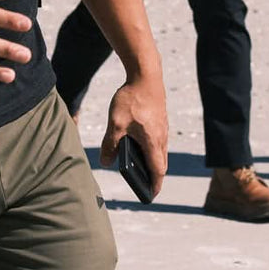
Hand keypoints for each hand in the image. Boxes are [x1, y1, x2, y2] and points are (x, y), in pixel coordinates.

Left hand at [99, 72, 167, 196]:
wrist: (146, 74)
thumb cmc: (132, 99)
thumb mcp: (115, 124)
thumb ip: (110, 145)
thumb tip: (106, 162)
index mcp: (152, 141)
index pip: (158, 171)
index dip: (155, 185)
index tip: (150, 195)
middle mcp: (161, 137)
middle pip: (161, 163)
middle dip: (154, 176)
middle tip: (145, 185)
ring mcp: (163, 127)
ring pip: (161, 151)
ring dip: (153, 162)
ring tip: (141, 168)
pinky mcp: (160, 119)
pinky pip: (159, 140)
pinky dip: (152, 148)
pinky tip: (140, 144)